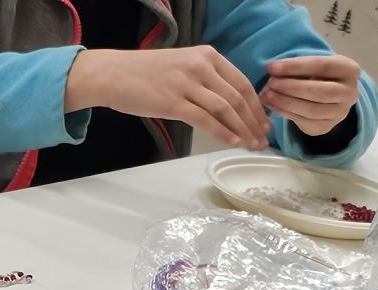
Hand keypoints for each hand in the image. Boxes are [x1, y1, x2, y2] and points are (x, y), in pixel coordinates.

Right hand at [66, 47, 269, 150]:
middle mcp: (201, 66)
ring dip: (243, 130)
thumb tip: (230, 104)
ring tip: (251, 145)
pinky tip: (232, 142)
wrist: (113, 74)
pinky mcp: (173, 102)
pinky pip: (206, 120)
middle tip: (262, 139)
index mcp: (207, 56)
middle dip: (254, 122)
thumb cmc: (145, 73)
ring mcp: (187, 84)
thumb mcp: (183, 65)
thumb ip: (207, 79)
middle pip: (238, 98)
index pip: (242, 83)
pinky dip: (223, 133)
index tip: (264, 123)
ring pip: (226, 109)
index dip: (257, 106)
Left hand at [263, 55, 362, 136]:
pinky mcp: (326, 127)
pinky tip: (272, 105)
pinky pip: (304, 122)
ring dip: (286, 102)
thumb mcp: (313, 65)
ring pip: (312, 110)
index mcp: (349, 70)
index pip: (322, 66)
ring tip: (267, 95)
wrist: (330, 97)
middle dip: (291, 87)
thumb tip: (272, 70)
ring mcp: (340, 113)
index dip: (295, 67)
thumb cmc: (318, 75)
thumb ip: (297, 67)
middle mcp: (349, 93)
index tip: (272, 67)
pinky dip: (285, 113)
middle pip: (319, 92)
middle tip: (270, 83)